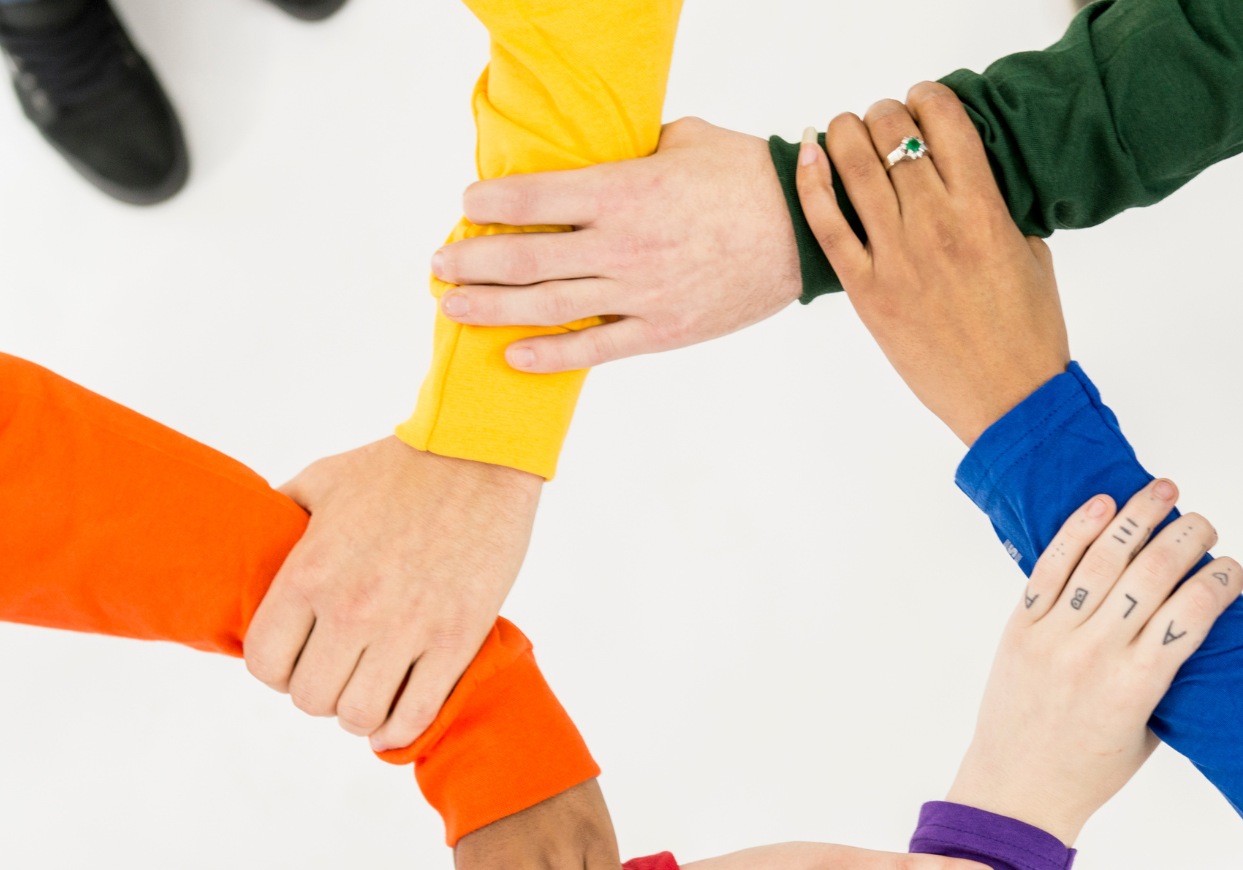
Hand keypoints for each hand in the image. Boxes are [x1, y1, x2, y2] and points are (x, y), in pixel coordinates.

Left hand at [244, 436, 540, 749]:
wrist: (479, 456)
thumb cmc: (399, 466)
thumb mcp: (320, 481)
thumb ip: (282, 515)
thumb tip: (256, 542)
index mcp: (309, 573)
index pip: (265, 664)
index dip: (276, 672)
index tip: (296, 661)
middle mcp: (352, 608)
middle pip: (311, 699)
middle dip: (319, 693)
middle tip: (339, 673)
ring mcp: (407, 628)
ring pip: (360, 715)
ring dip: (360, 714)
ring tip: (369, 693)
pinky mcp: (457, 639)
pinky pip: (417, 714)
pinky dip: (400, 730)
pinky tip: (395, 720)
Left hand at [431, 117, 799, 372]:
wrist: (804, 231)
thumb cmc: (743, 175)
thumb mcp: (681, 139)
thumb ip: (629, 151)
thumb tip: (593, 152)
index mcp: (623, 190)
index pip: (531, 198)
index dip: (488, 202)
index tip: (468, 204)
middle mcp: (623, 245)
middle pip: (525, 259)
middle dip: (471, 262)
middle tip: (438, 265)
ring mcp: (641, 293)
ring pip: (548, 307)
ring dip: (491, 308)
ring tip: (454, 305)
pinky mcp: (663, 330)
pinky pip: (594, 350)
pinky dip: (549, 356)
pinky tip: (513, 355)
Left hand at [797, 83, 1069, 444]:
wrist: (1009, 398)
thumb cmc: (1028, 330)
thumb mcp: (1030, 252)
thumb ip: (997, 206)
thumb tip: (964, 175)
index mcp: (984, 210)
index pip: (945, 122)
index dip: (927, 97)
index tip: (922, 102)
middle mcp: (936, 225)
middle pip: (892, 135)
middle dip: (885, 115)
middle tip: (884, 123)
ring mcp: (896, 258)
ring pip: (853, 166)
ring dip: (845, 133)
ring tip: (847, 130)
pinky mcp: (866, 291)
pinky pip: (827, 224)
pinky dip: (811, 182)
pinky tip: (810, 152)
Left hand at [949, 480, 1242, 844]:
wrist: (1016, 791)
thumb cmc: (1089, 769)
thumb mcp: (1150, 729)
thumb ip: (1168, 674)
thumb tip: (1193, 619)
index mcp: (1137, 685)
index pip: (1193, 610)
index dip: (1222, 578)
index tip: (1233, 568)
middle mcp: (1096, 654)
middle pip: (1154, 572)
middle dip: (1189, 536)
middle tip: (1204, 524)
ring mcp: (1054, 636)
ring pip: (1104, 558)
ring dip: (1140, 516)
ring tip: (1163, 490)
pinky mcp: (1020, 627)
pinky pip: (1051, 567)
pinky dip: (1077, 530)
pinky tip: (1102, 505)